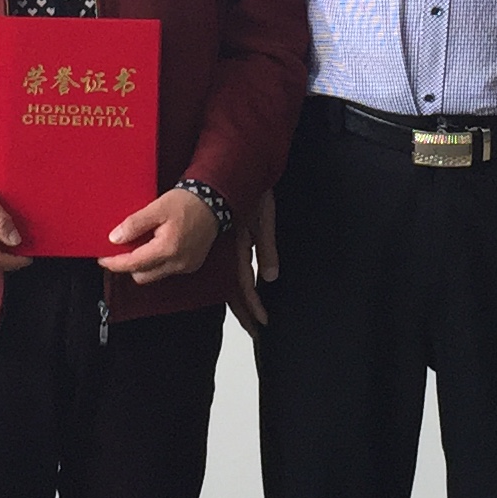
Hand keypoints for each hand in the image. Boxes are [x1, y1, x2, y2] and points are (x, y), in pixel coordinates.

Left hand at [100, 186, 219, 283]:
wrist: (213, 201)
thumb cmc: (187, 202)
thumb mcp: (157, 208)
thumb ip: (135, 224)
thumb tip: (115, 238)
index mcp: (167, 249)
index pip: (133, 264)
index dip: (115, 263)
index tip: (102, 259)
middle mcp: (178, 262)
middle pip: (142, 275)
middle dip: (129, 265)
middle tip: (121, 249)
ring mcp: (186, 266)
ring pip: (154, 275)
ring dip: (143, 264)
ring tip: (141, 244)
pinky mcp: (191, 265)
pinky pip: (167, 270)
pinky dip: (157, 262)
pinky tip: (156, 246)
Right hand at [228, 187, 280, 335]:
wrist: (243, 167)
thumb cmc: (255, 191)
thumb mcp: (265, 219)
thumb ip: (266, 248)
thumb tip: (269, 277)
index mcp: (239, 245)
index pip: (244, 284)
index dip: (251, 306)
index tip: (261, 325)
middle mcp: (231, 248)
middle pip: (235, 287)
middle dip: (244, 309)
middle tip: (254, 330)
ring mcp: (227, 243)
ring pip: (231, 277)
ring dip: (239, 298)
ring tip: (246, 317)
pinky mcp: (228, 235)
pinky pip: (230, 263)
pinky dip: (236, 279)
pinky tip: (237, 287)